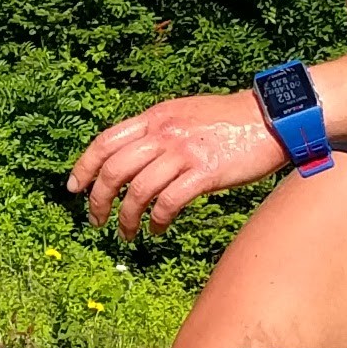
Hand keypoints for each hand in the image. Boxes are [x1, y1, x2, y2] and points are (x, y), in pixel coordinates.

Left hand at [66, 92, 284, 240]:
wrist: (272, 118)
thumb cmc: (229, 120)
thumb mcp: (184, 114)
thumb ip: (158, 130)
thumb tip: (132, 155)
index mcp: (155, 117)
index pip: (105, 142)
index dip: (84, 166)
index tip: (74, 188)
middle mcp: (163, 132)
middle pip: (114, 170)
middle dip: (98, 200)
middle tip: (96, 221)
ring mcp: (183, 152)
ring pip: (138, 191)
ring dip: (126, 218)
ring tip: (126, 233)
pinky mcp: (205, 173)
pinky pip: (169, 202)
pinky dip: (158, 220)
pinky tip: (158, 230)